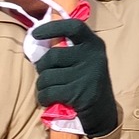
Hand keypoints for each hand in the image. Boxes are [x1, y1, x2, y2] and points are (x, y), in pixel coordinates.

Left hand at [30, 18, 118, 136]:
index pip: (73, 27)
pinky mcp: (79, 94)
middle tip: (48, 75)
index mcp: (94, 44)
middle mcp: (93, 57)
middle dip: (42, 68)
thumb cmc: (87, 81)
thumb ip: (69, 49)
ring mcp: (87, 75)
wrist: (103, 111)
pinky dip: (44, 98)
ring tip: (52, 89)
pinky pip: (48, 93)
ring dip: (43, 86)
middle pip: (52, 56)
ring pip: (46, 77)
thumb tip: (38, 42)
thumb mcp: (85, 60)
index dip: (52, 27)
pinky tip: (51, 100)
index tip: (36, 33)